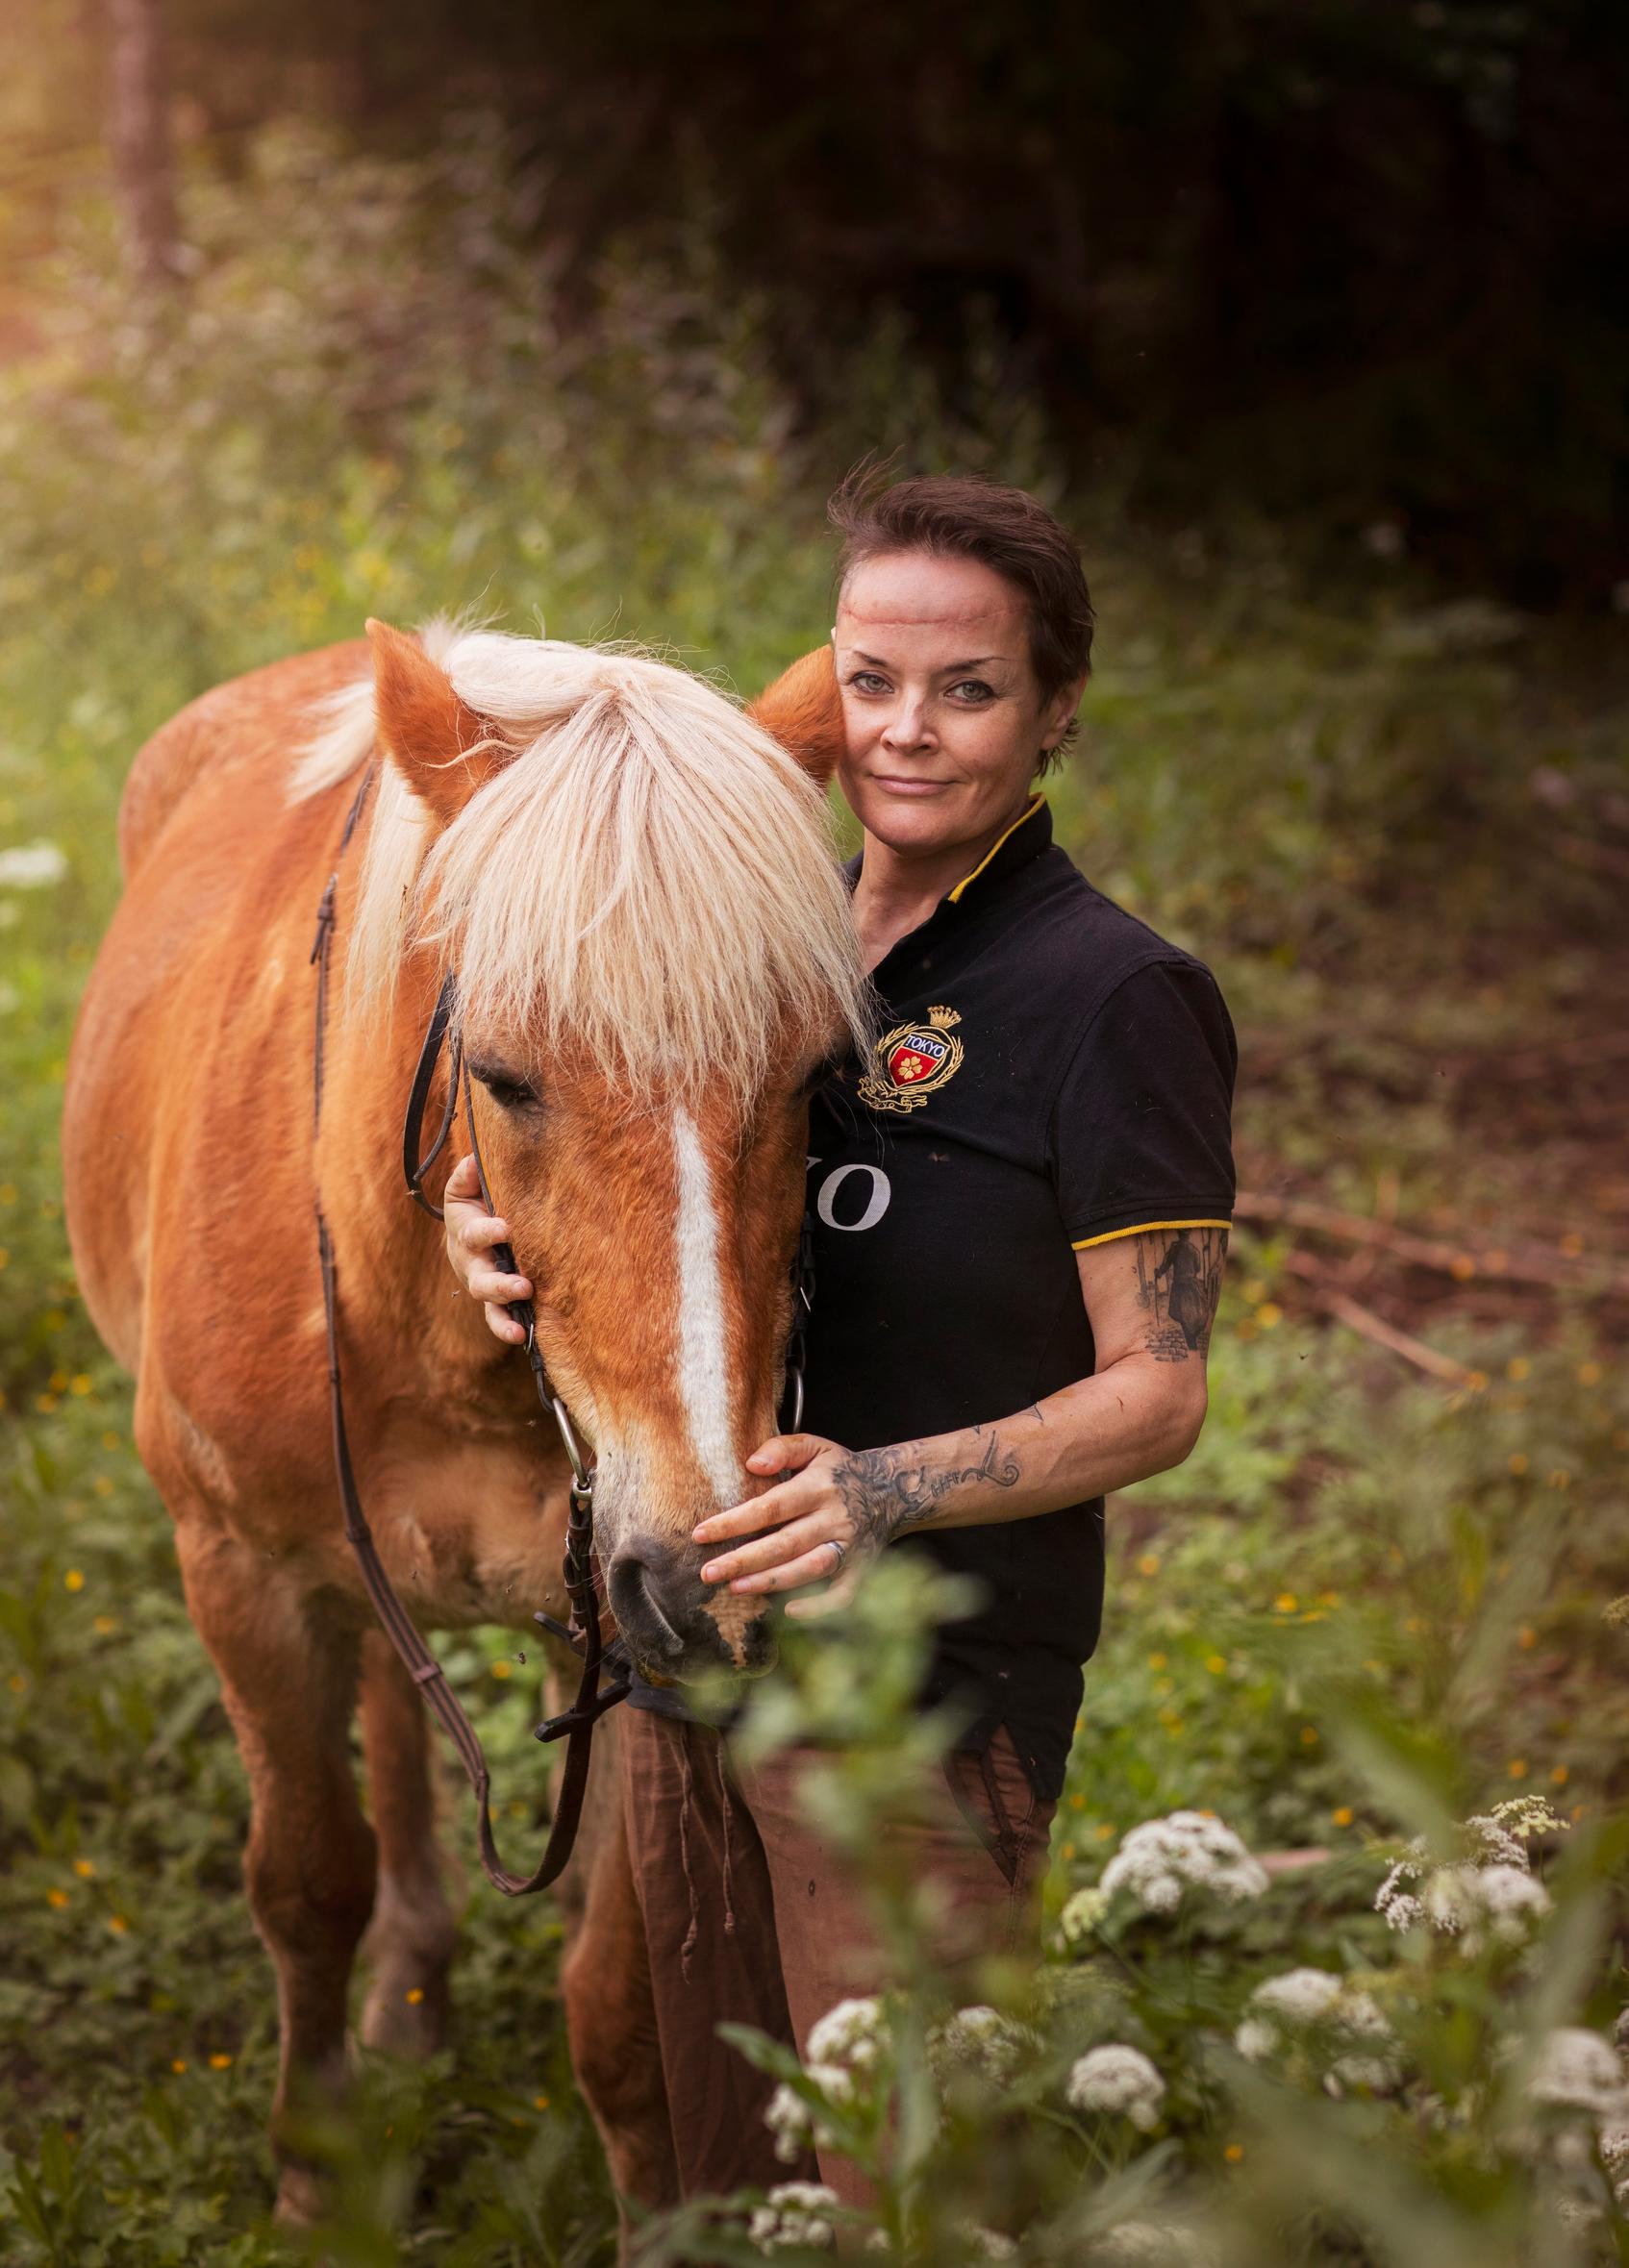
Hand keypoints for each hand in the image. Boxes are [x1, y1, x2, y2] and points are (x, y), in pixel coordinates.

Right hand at [444, 1152, 531, 1346]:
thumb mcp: (468, 1186)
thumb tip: (476, 1159)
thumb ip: (470, 1174)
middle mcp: (472, 1263)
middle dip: (500, 1284)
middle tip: (524, 1285)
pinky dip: (506, 1329)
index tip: (506, 1229)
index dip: (487, 1232)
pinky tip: (522, 1336)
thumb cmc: (477, 1202)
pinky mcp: (495, 1300)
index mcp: (466, 1232)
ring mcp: (483, 1284)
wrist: (471, 1230)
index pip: (473, 1234)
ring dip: (505, 1308)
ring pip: (488, 1301)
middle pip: (479, 1279)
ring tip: (527, 1309)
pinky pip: (496, 1318)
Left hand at [693, 1434, 870, 1620]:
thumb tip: (752, 1464)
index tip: (701, 1534)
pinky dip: (819, 1607)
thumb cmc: (841, 1470)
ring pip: (808, 1569)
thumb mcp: (816, 1446)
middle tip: (708, 1572)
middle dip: (743, 1560)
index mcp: (818, 1487)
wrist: (894, 1489)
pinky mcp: (861, 1569)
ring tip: (735, 1588)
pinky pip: (842, 1594)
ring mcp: (849, 1547)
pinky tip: (789, 1610)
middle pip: (784, 1543)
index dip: (734, 1522)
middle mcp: (834, 1518)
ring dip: (771, 1581)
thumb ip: (783, 1448)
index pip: (771, 1507)